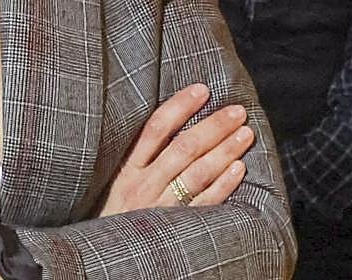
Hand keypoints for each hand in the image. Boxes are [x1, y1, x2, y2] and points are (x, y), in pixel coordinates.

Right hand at [98, 83, 252, 216]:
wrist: (106, 263)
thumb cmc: (115, 218)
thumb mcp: (117, 186)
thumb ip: (140, 160)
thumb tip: (170, 127)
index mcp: (128, 171)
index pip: (155, 129)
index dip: (180, 106)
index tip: (202, 90)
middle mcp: (144, 186)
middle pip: (183, 147)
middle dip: (213, 126)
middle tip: (237, 111)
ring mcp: (161, 208)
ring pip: (198, 173)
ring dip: (225, 151)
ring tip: (245, 133)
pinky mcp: (177, 229)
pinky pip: (205, 205)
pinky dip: (224, 186)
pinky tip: (240, 169)